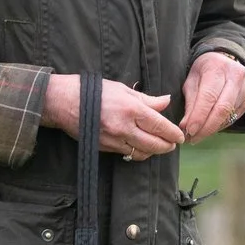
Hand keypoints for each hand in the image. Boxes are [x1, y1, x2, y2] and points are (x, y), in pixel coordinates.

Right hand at [41, 74, 183, 159]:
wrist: (64, 102)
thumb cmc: (94, 92)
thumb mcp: (123, 90)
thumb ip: (147, 99)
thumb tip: (166, 102)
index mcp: (131, 109)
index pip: (160, 126)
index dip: (173, 134)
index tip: (180, 137)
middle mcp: (124, 127)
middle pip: (154, 145)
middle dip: (167, 146)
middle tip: (172, 145)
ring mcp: (114, 140)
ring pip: (141, 153)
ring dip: (152, 152)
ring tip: (158, 146)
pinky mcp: (105, 148)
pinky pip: (126, 154)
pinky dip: (137, 152)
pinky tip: (140, 147)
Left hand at [178, 50, 244, 142]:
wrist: (223, 62)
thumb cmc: (204, 71)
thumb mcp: (191, 81)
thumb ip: (190, 103)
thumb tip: (186, 127)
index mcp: (217, 68)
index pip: (209, 97)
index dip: (199, 116)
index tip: (189, 131)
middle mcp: (235, 77)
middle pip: (222, 109)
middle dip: (206, 128)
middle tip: (193, 139)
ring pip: (228, 116)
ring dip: (212, 129)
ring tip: (197, 135)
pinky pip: (233, 118)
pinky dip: (219, 126)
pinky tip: (209, 128)